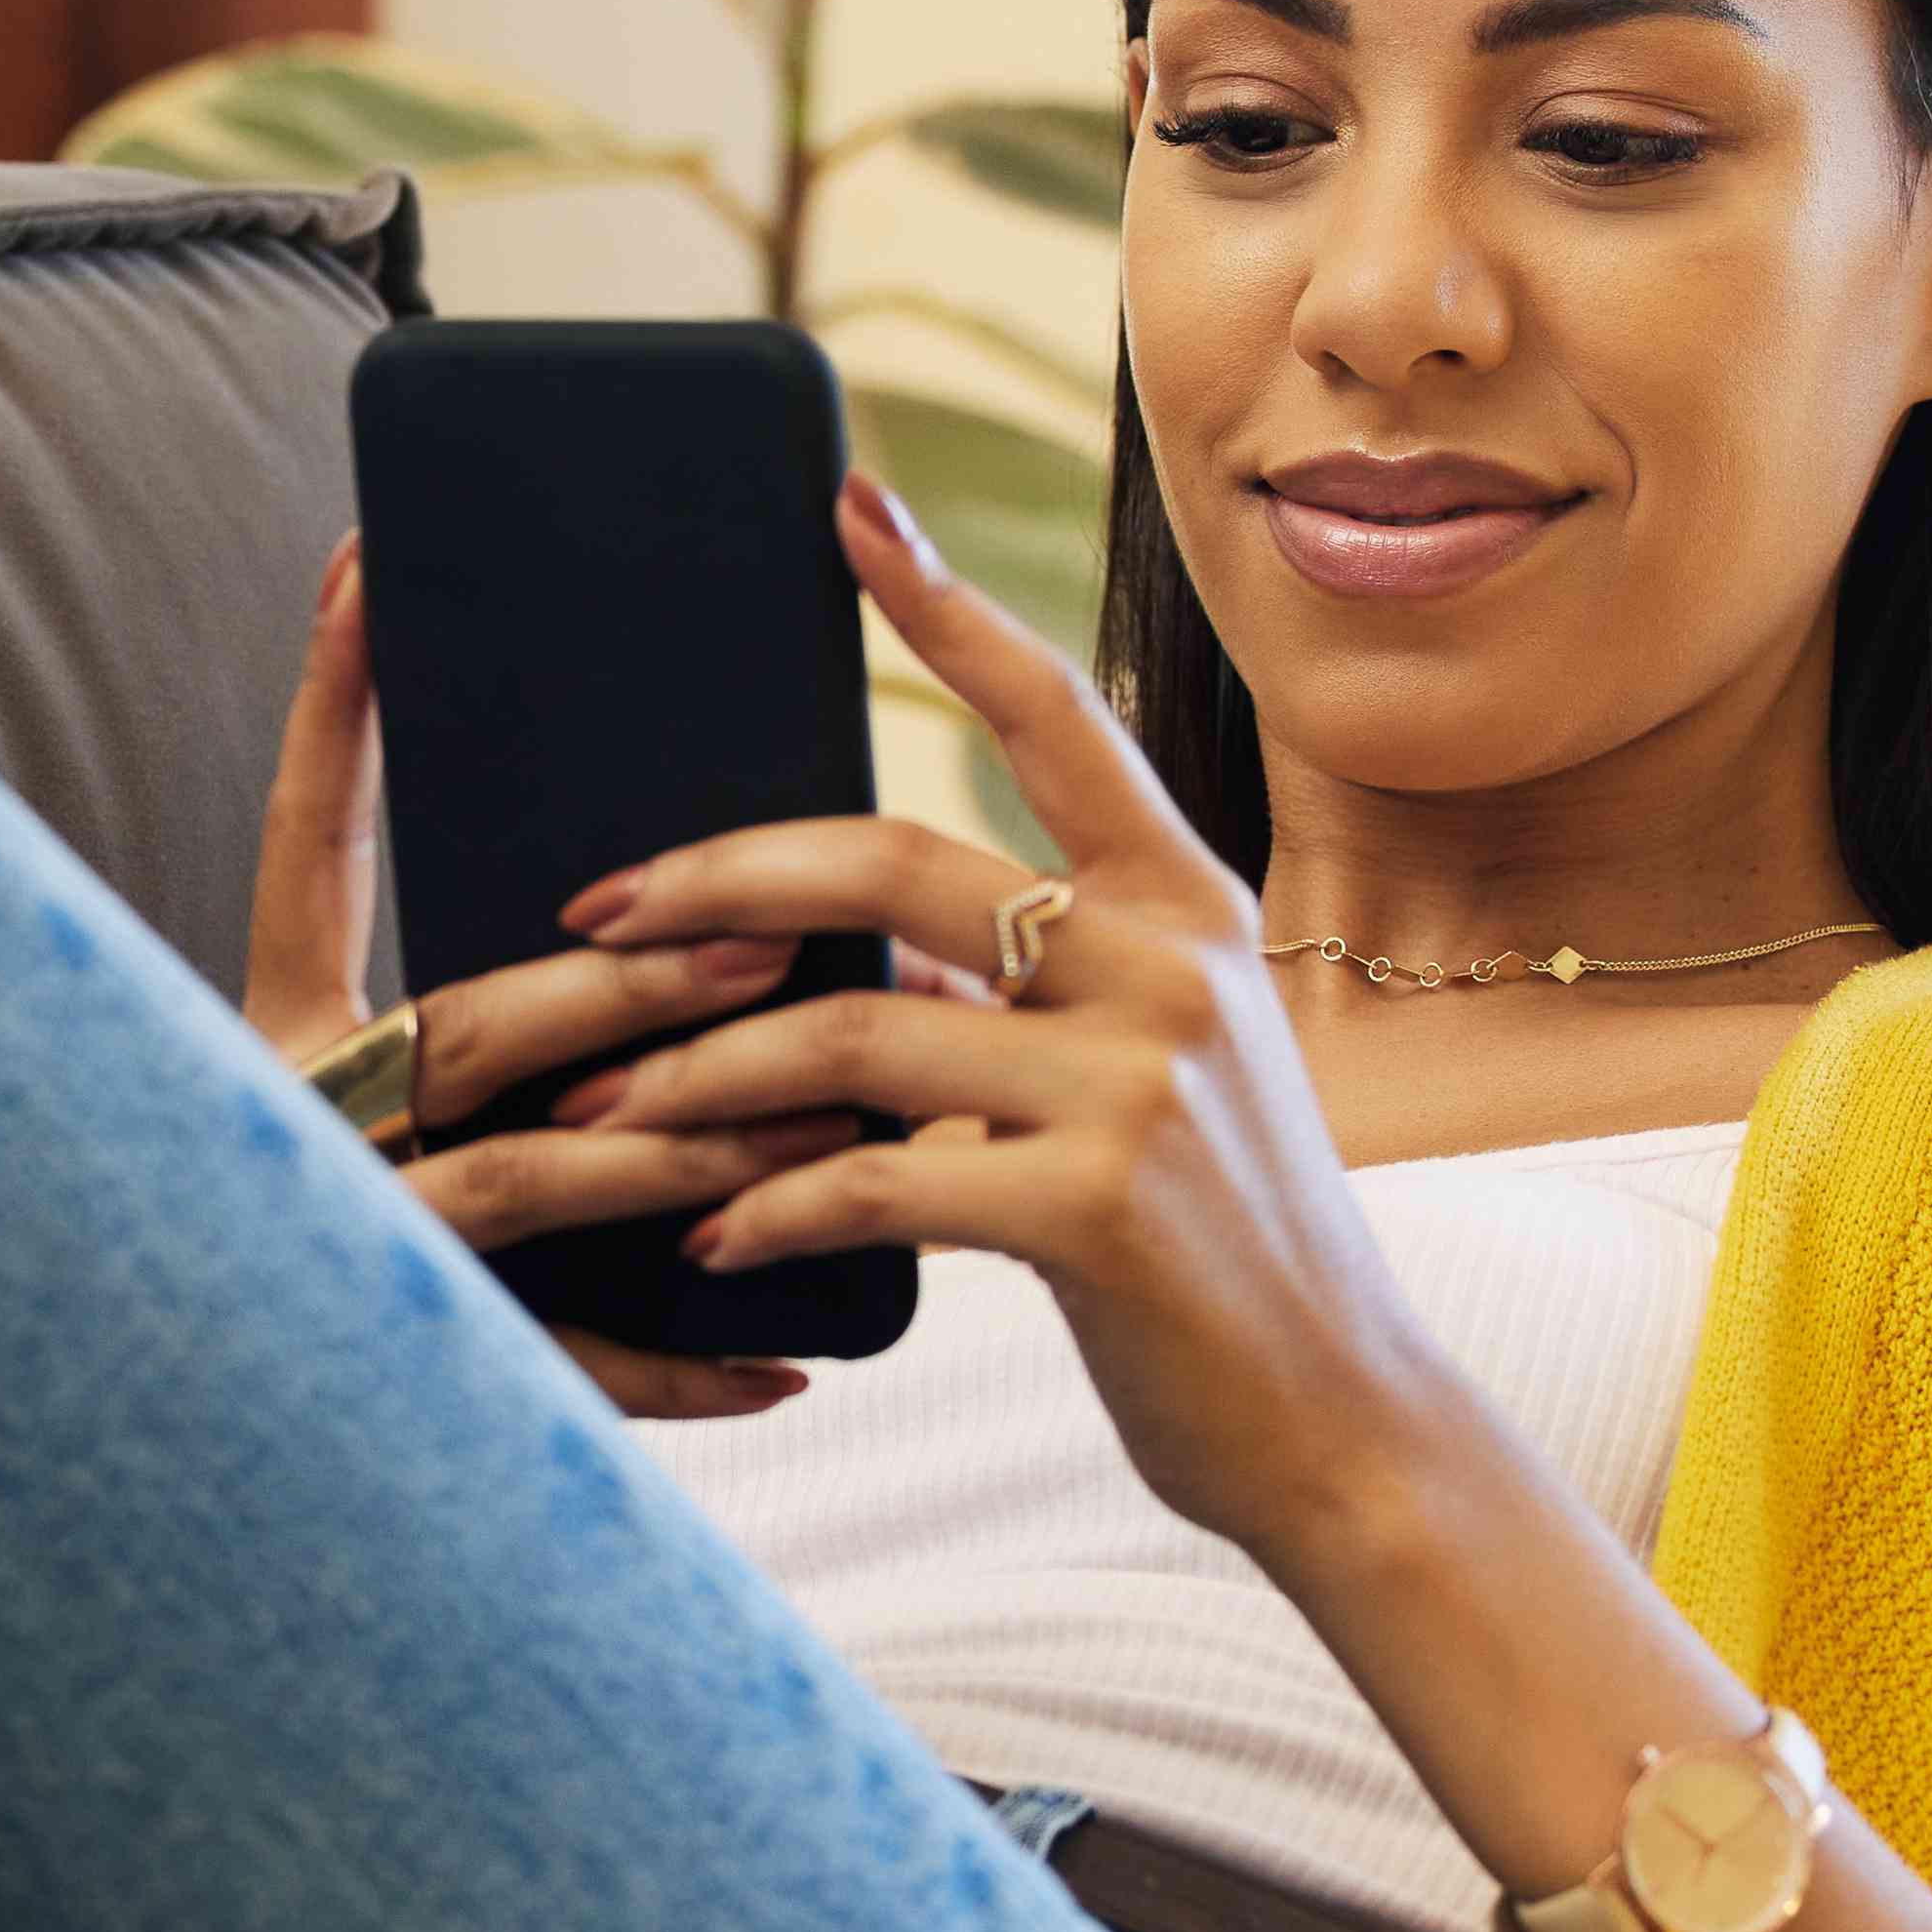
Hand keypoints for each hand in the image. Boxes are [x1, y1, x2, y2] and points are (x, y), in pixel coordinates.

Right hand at [240, 540, 870, 1418]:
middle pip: (465, 1027)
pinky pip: (558, 1373)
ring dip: (687, 1147)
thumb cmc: (277, 1232)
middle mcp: (294, 1136)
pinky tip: (793, 1367)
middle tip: (767, 924)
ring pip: (522, 1183)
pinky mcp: (403, 1381)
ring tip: (827, 1121)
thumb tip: (581, 815)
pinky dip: (680, 1372)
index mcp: (266, 1038)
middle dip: (627, 980)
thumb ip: (435, 974)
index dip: (329, 714)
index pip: (300, 849)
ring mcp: (347, 1255)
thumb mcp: (325, 1073)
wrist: (166, 1445)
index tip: (371, 573)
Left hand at [549, 474, 1472, 1561]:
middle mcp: (1168, 963)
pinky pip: (873, 1184)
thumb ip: (1022, 997)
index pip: (1053, 714)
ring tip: (600, 1114)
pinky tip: (709, 1246)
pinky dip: (768, 1213)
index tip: (847, 505)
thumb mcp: (1145, 1082)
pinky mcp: (1098, 1207)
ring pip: (849, 1027)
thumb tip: (841, 950)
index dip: (944, 606)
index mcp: (1184, 905)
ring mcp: (1139, 1081)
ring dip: (696, 1077)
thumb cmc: (1214, 1258)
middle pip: (887, 857)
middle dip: (712, 879)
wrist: (1340, 1427)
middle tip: (592, 911)